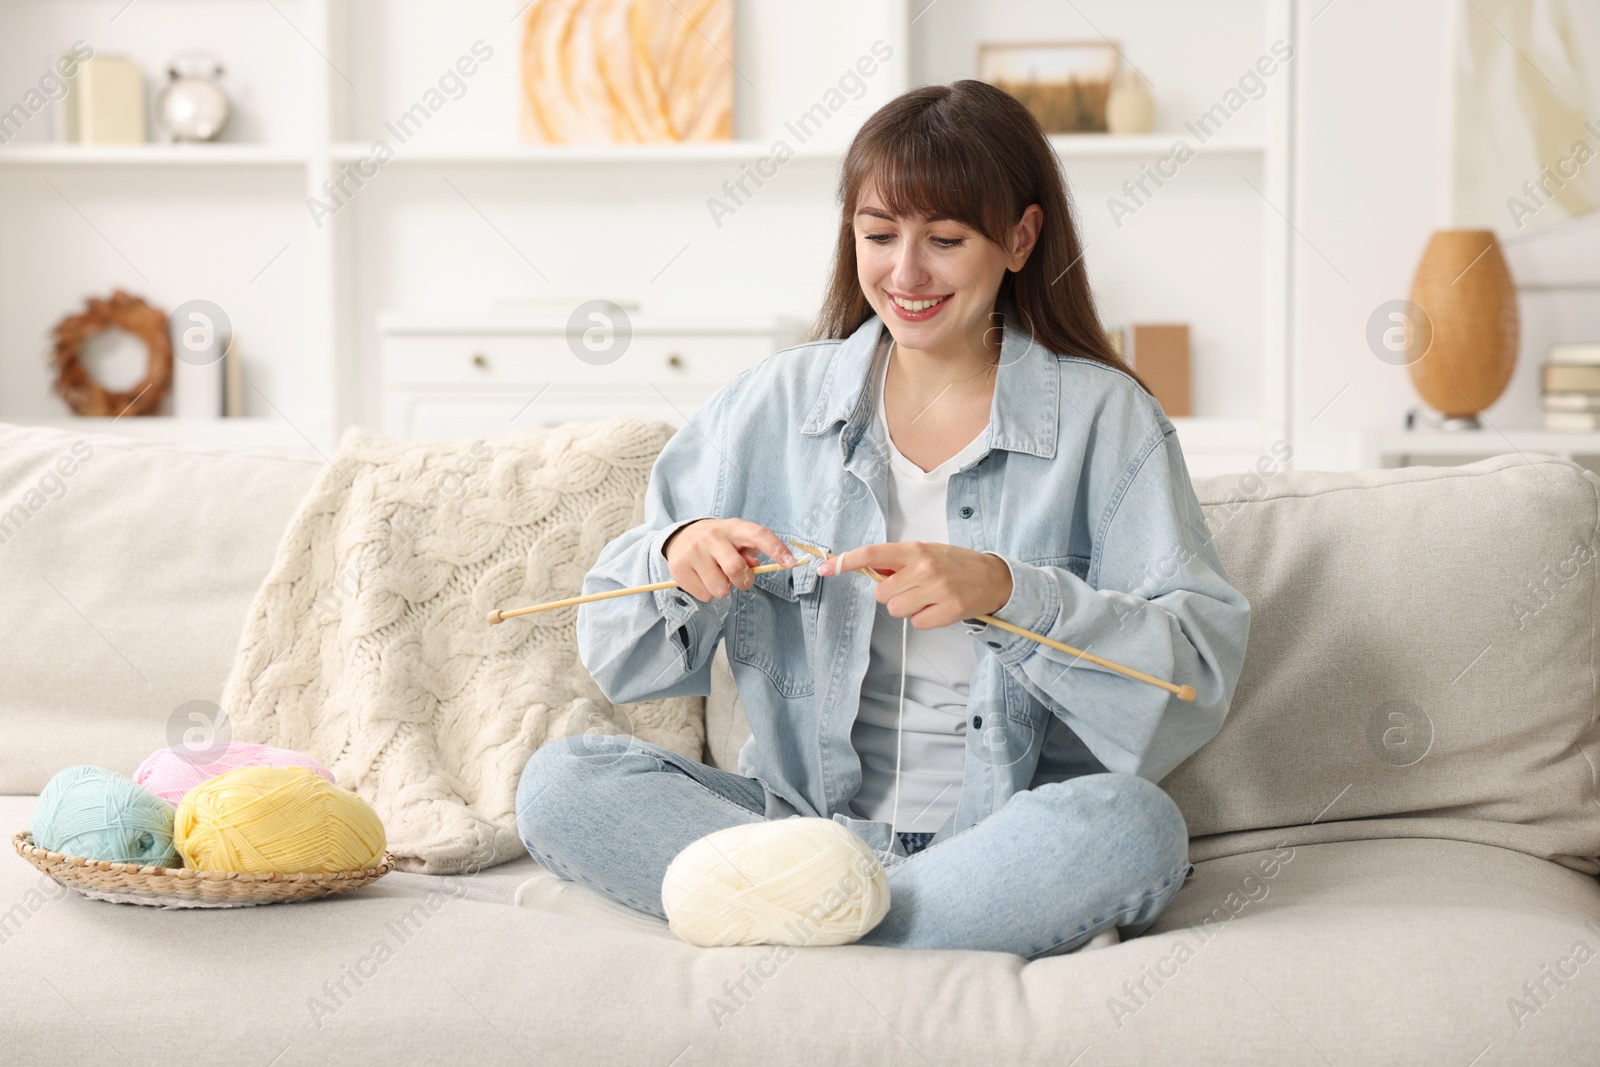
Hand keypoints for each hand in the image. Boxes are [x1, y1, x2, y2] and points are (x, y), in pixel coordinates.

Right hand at [663, 518, 796, 601]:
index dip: (776, 549)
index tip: (790, 563)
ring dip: (724, 589)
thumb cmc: (718, 541)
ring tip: (717, 577)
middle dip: (743, 581)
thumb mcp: (736, 539)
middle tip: (740, 580)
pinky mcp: (679, 568)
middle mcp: (712, 537)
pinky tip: (703, 579)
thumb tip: (754, 566)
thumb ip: (749, 551)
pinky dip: (708, 593)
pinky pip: (704, 595)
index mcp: (732, 527)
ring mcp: (693, 552)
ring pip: (720, 588)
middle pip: (736, 568)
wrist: (680, 536)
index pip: (758, 534)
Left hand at [816, 541, 1011, 629]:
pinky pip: (917, 623)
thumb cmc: (956, 564)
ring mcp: (937, 589)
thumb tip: (867, 568)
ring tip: (928, 599)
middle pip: (882, 593)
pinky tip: (939, 608)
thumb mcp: (926, 553)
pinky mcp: (948, 610)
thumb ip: (898, 561)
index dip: (846, 562)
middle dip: (892, 595)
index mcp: (915, 550)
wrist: (994, 577)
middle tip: (913, 589)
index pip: (872, 553)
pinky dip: (925, 620)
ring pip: (897, 610)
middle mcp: (924, 568)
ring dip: (908, 609)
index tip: (825, 568)